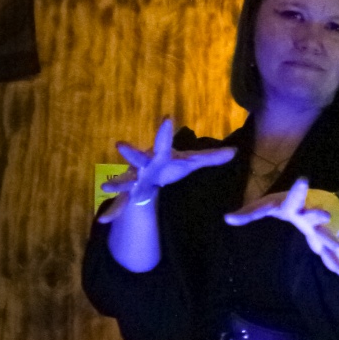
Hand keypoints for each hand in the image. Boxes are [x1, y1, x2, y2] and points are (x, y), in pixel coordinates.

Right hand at [97, 117, 235, 220]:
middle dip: (131, 152)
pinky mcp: (129, 194)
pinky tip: (104, 221)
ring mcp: (134, 180)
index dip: (165, 130)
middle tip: (120, 144)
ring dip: (117, 183)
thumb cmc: (170, 165)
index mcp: (159, 155)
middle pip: (137, 158)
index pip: (164, 141)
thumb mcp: (190, 162)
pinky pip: (121, 204)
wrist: (148, 173)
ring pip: (125, 181)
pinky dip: (113, 212)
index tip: (167, 117)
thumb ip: (211, 158)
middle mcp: (144, 165)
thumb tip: (234, 152)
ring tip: (106, 186)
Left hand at [223, 179, 338, 275]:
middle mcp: (305, 215)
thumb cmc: (278, 203)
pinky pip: (325, 250)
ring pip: (323, 235)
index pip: (292, 197)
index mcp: (291, 205)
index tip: (303, 179)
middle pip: (312, 216)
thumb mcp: (262, 206)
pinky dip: (332, 260)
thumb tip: (227, 219)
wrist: (299, 203)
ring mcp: (313, 227)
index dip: (297, 190)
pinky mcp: (316, 238)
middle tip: (326, 216)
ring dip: (331, 242)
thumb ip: (247, 213)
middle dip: (318, 216)